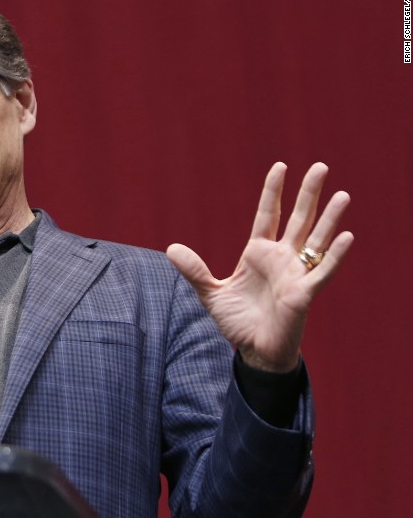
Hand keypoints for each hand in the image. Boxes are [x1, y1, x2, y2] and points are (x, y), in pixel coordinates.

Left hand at [166, 162, 352, 371]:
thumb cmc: (238, 321)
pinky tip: (346, 236)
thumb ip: (195, 270)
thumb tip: (171, 248)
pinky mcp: (304, 293)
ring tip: (342, 194)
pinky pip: (322, 271)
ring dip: (329, 218)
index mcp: (258, 253)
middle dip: (309, 194)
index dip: (273, 191)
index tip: (281, 166)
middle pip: (298, 219)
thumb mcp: (211, 293)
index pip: (268, 215)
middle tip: (321, 166)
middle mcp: (281, 258)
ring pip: (316, 240)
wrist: (254, 351)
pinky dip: (334, 255)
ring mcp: (295, 274)